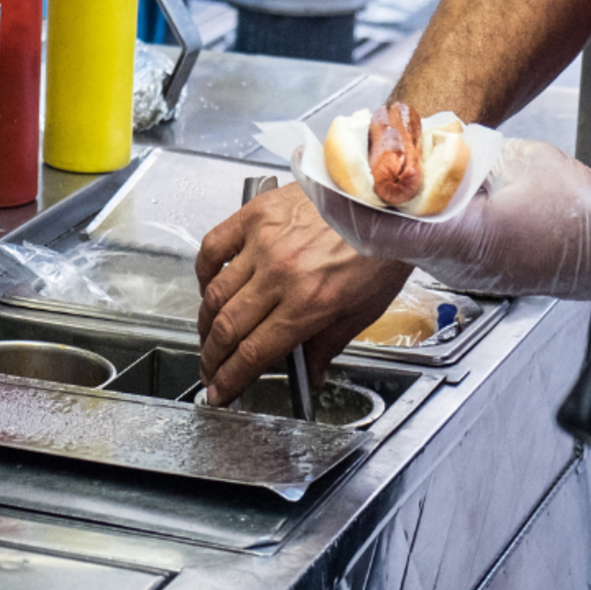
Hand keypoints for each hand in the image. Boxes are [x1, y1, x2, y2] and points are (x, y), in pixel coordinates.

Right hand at [195, 183, 411, 405]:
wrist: (386, 198)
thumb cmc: (382, 247)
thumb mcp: (365, 309)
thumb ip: (329, 344)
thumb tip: (312, 375)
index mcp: (310, 303)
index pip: (254, 352)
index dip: (231, 379)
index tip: (220, 391)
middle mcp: (281, 274)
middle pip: (228, 328)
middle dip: (211, 358)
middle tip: (208, 371)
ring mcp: (263, 243)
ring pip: (215, 294)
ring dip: (205, 323)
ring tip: (207, 336)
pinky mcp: (256, 215)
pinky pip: (213, 247)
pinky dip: (203, 272)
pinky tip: (208, 285)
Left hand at [312, 138, 590, 304]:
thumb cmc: (581, 214)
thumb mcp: (519, 166)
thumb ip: (464, 157)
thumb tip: (421, 146)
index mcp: (464, 239)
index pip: (384, 228)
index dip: (343, 202)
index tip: (318, 177)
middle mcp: (453, 260)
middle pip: (378, 234)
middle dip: (343, 199)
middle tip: (317, 164)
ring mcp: (457, 265)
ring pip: (394, 238)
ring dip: (366, 205)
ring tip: (344, 166)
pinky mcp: (463, 261)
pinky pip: (415, 239)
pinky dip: (393, 213)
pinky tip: (384, 188)